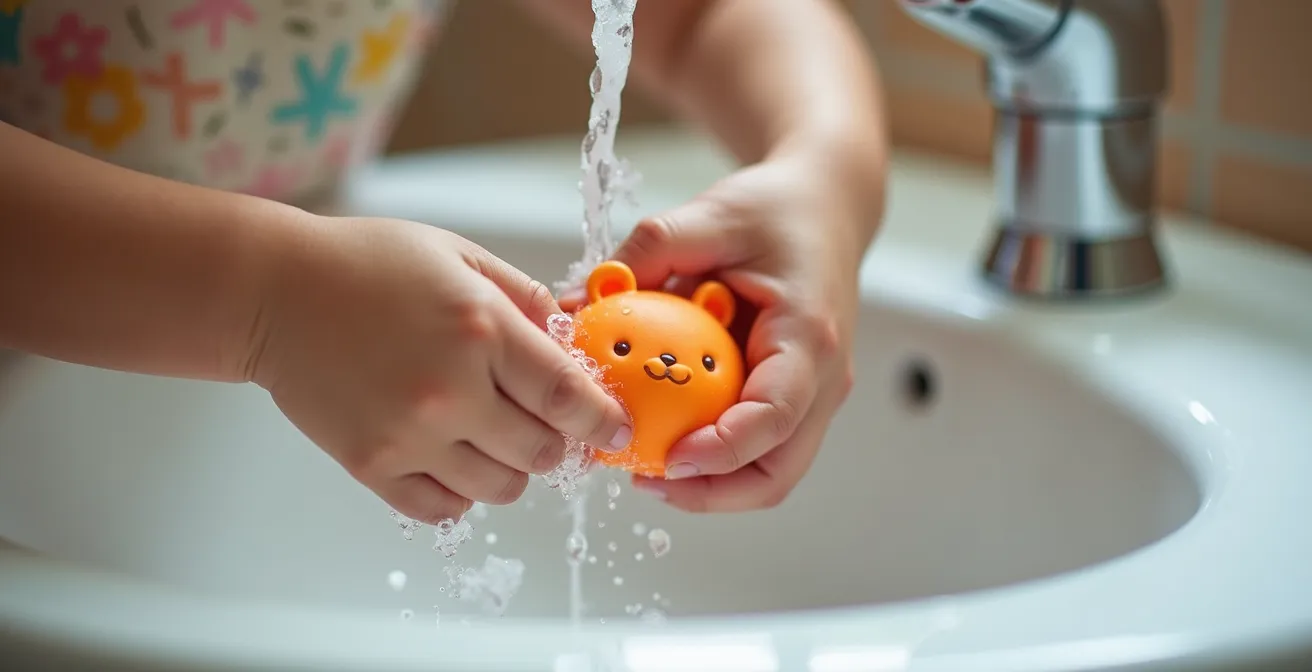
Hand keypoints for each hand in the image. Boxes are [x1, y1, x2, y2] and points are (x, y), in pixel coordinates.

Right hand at [246, 216, 631, 523]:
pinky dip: (461, 490)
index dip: (603, 420)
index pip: (569, 397)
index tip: (616, 429)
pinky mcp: (373, 466)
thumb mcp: (461, 257)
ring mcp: (410, 435)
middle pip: (543, 451)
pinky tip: (451, 453)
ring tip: (489, 432)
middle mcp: (451, 390)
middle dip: (557, 441)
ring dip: (511, 466)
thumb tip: (574, 342)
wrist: (275, 294)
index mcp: (482, 329)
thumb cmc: (367, 264)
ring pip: (501, 487)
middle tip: (543, 422)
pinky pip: (445, 508)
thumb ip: (525, 300)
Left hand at [567, 155, 874, 511]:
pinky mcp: (798, 400)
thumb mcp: (706, 215)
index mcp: (808, 336)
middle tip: (644, 479)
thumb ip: (644, 255)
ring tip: (648, 470)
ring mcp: (815, 396)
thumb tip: (572, 303)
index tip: (667, 458)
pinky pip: (761, 451)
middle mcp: (823, 378)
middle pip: (777, 471)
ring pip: (771, 473)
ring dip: (713, 486)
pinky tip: (668, 439)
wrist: (827, 207)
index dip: (723, 450)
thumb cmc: (776, 209)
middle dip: (712, 492)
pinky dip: (718, 460)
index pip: (775, 415)